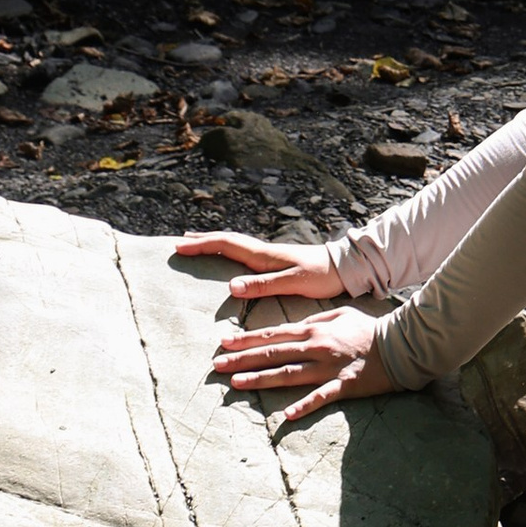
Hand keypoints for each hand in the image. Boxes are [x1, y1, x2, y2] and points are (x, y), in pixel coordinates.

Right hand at [172, 233, 341, 305]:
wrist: (346, 268)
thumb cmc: (323, 277)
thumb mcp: (294, 283)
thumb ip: (263, 285)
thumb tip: (230, 286)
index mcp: (265, 256)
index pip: (226, 245)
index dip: (202, 245)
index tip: (179, 247)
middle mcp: (265, 252)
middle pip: (227, 241)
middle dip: (202, 241)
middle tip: (179, 242)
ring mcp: (271, 255)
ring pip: (235, 245)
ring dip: (214, 243)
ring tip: (197, 243)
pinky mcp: (277, 262)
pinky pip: (244, 253)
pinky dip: (229, 251)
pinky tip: (229, 258)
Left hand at [210, 300, 394, 427]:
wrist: (401, 343)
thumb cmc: (370, 329)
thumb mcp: (341, 315)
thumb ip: (316, 320)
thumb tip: (296, 325)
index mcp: (314, 331)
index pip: (273, 335)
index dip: (247, 339)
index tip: (224, 342)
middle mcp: (316, 348)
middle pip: (273, 354)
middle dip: (242, 359)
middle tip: (217, 365)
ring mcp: (328, 368)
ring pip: (288, 374)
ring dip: (260, 379)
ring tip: (236, 383)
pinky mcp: (343, 386)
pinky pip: (321, 397)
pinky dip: (304, 406)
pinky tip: (286, 416)